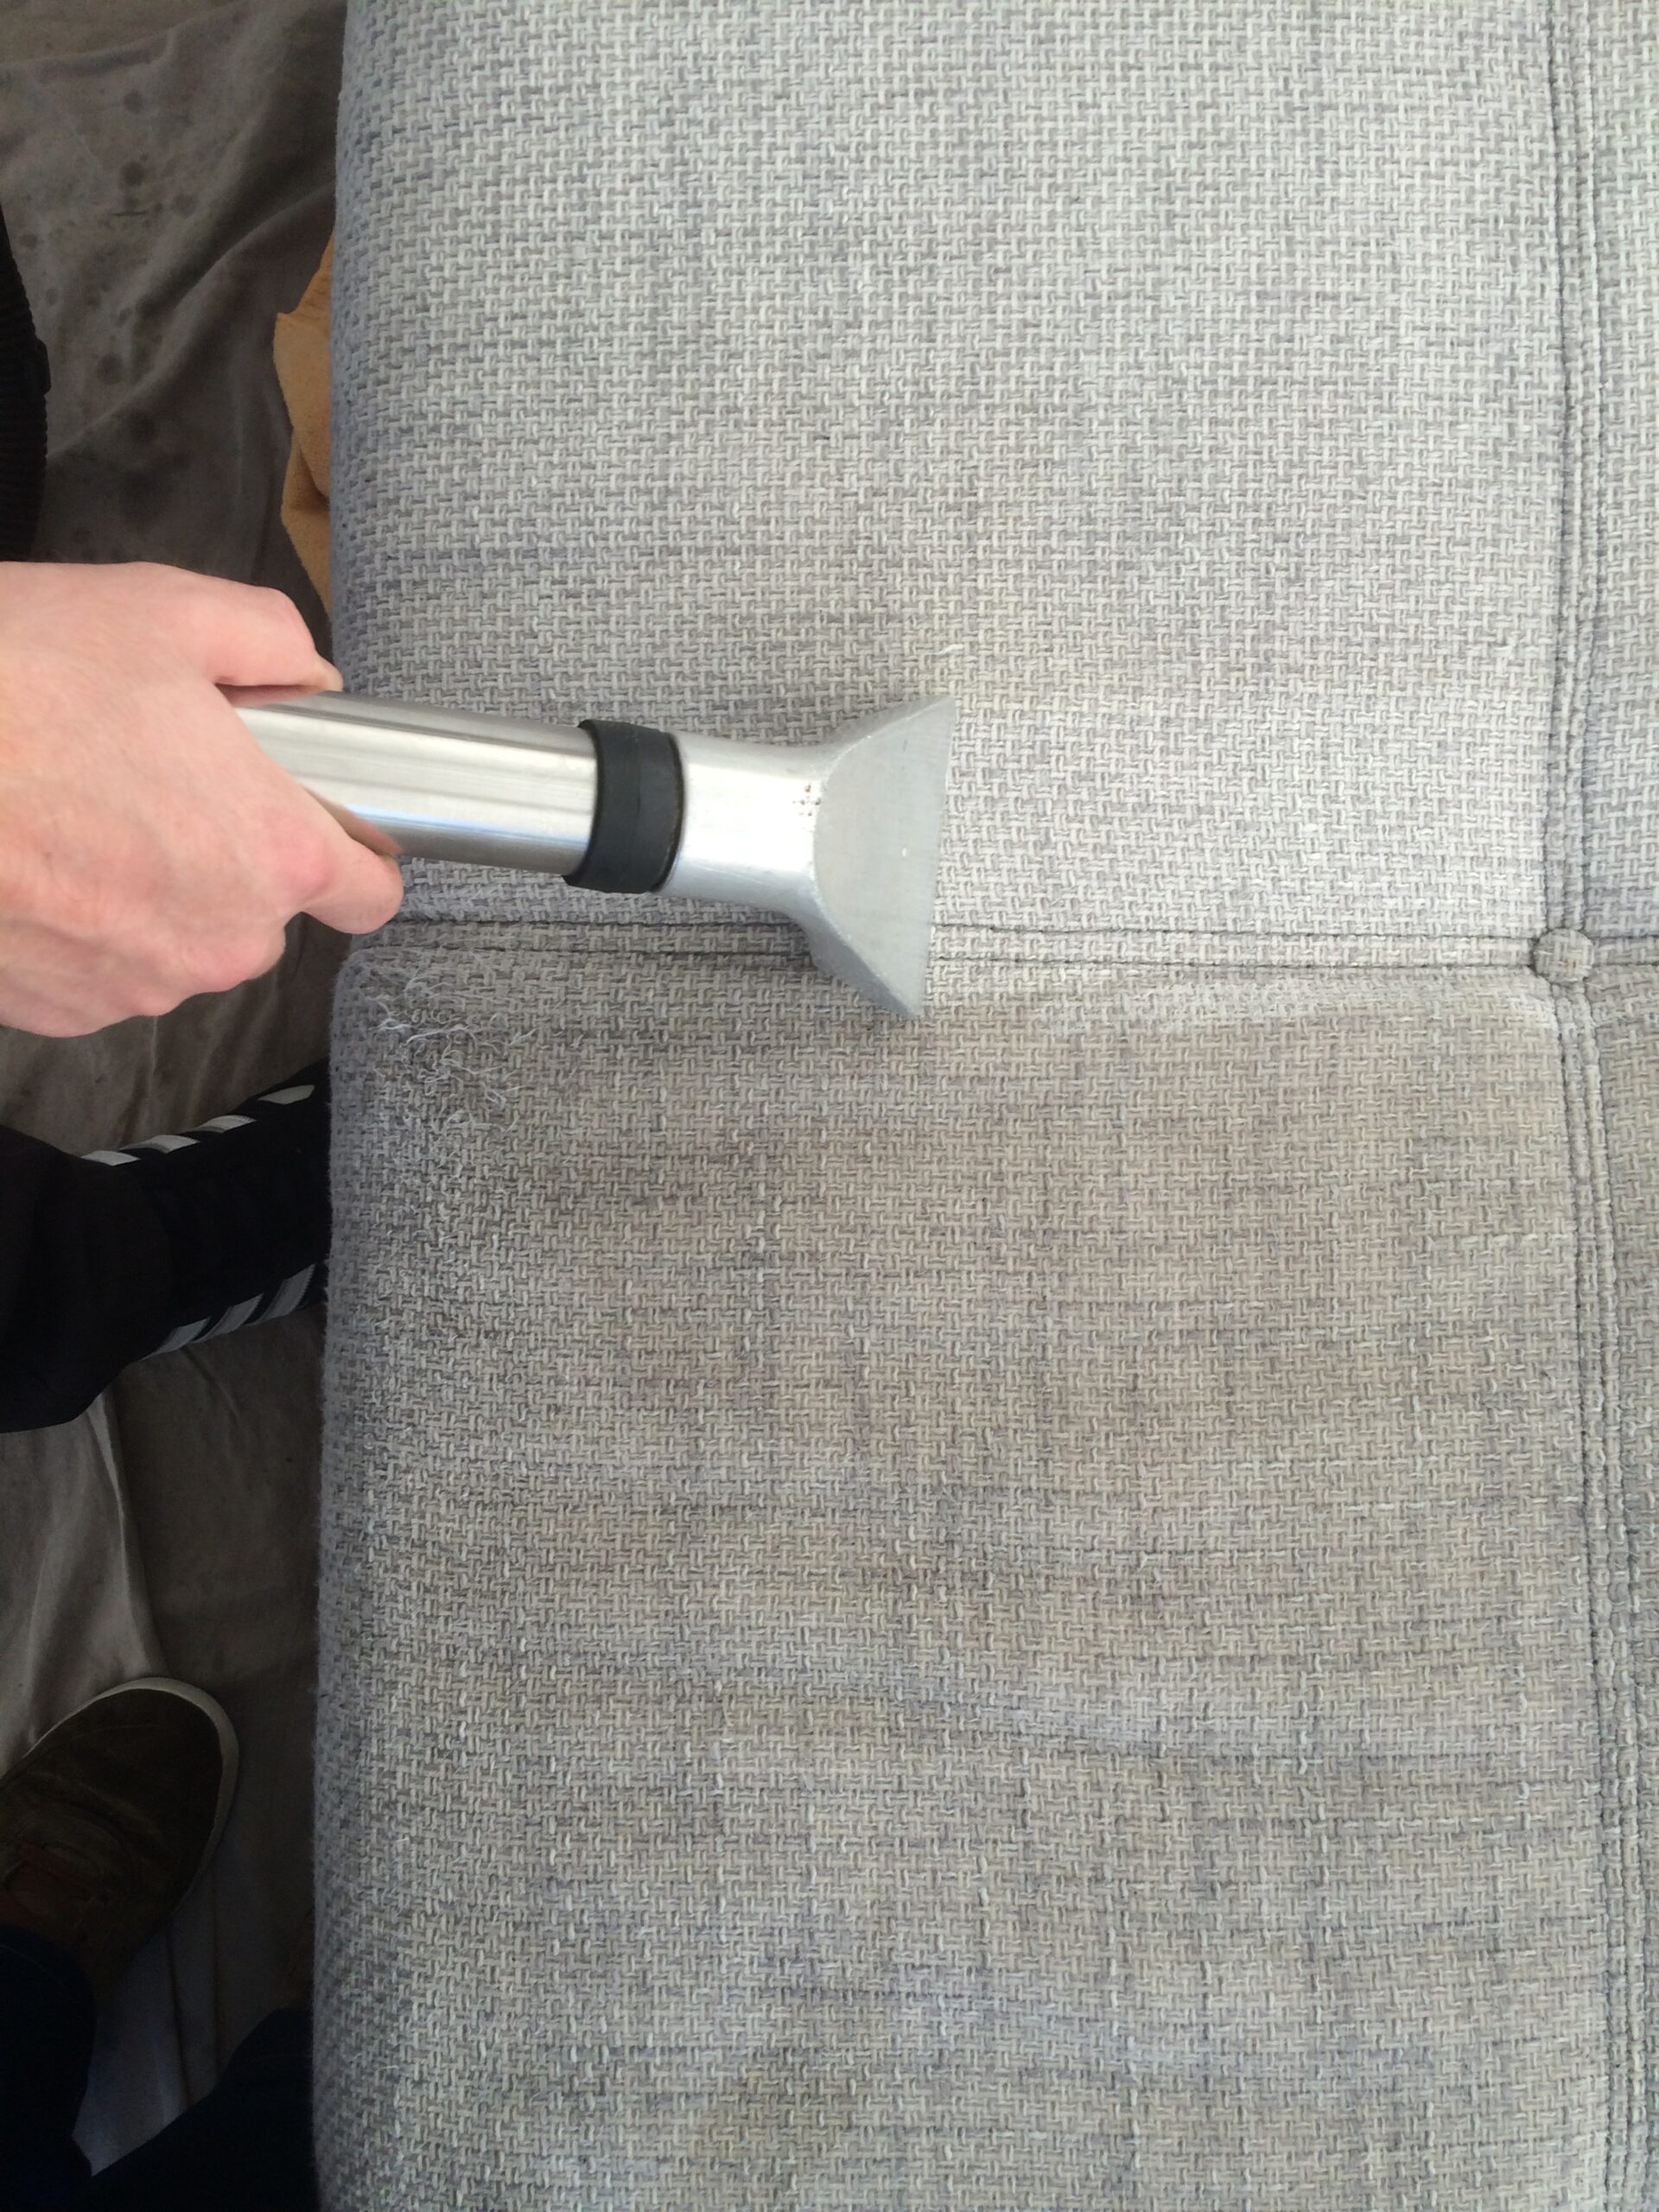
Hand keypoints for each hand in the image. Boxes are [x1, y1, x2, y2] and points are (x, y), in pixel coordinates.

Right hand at [0, 561, 404, 1036]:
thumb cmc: (12, 685)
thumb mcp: (165, 612)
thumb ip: (272, 642)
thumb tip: (306, 675)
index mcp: (272, 853)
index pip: (370, 894)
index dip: (354, 852)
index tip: (318, 819)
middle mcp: (218, 940)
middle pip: (262, 912)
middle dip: (225, 850)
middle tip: (152, 773)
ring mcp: (136, 985)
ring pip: (177, 939)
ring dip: (146, 886)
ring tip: (75, 804)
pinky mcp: (60, 1008)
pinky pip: (100, 965)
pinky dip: (78, 919)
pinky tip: (34, 852)